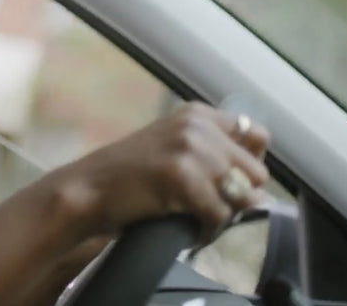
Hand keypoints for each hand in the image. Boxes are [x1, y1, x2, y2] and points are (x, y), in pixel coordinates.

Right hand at [53, 101, 270, 241]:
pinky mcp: (181, 175)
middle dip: (237, 196)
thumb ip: (212, 154)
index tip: (228, 183)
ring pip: (240, 196)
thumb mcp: (173, 149)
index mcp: (197, 114)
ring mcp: (189, 148)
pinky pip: (219, 214)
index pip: (257, 136)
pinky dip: (207, 231)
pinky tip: (188, 230)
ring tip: (196, 220)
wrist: (87, 189)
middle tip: (208, 208)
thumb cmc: (128, 176)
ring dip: (222, 216)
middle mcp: (197, 125)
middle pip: (255, 171)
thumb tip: (259, 192)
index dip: (248, 166)